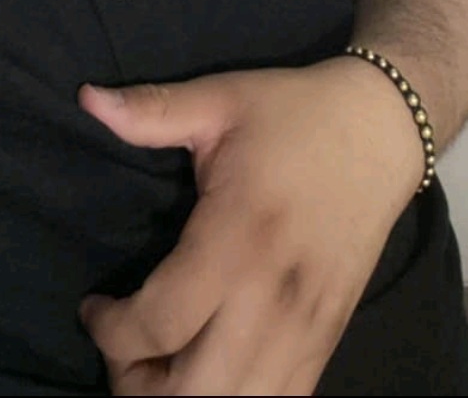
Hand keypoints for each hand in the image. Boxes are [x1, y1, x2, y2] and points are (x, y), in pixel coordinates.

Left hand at [78, 59, 422, 396]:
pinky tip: (210, 369)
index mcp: (237, 237)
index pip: (159, 321)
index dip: (109, 331)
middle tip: (121, 345)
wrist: (382, 131)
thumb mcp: (220, 99)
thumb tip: (86, 99)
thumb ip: (153, 110)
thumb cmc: (294, 113)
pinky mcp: (328, 342)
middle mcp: (272, 299)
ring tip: (162, 361)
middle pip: (191, 392)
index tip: (93, 307)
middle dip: (137, 383)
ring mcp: (306, 330)